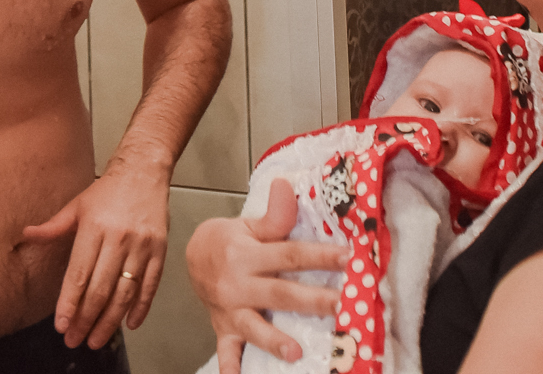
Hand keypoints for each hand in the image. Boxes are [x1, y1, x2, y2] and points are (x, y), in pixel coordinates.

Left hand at [21, 166, 168, 348]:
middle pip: (101, 288)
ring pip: (125, 292)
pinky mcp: (160, 250)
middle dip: (86, 319)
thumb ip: (53, 227)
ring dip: (110, 320)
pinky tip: (129, 323)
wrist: (144, 171)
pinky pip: (150, 284)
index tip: (62, 325)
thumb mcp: (77, 205)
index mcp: (94, 228)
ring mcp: (142, 245)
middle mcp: (119, 238)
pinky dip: (141, 307)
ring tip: (96, 339)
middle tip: (75, 339)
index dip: (70, 303)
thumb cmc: (109, 190)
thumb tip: (26, 235)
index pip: (79, 274)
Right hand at [186, 178, 348, 373]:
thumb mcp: (248, 224)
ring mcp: (231, 310)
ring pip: (255, 326)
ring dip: (274, 340)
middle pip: (281, 293)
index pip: (289, 255)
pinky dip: (231, 367)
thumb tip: (286, 186)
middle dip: (313, 300)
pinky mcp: (224, 329)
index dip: (320, 255)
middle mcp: (239, 284)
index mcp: (248, 255)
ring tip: (295, 350)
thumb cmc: (229, 241)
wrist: (193, 257)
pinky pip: (227, 351)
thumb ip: (273, 215)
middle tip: (341, 305)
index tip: (349, 258)